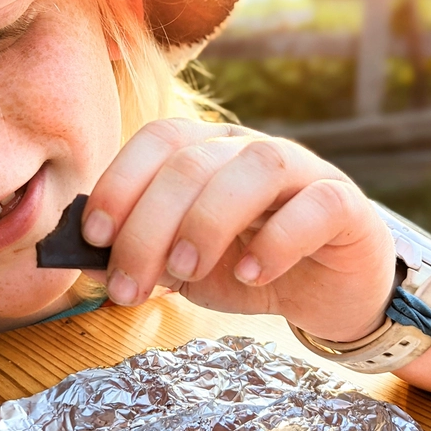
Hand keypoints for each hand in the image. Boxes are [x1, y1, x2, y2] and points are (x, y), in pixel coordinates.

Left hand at [81, 118, 396, 342]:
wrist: (327, 290)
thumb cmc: (249, 268)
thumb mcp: (184, 268)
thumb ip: (143, 258)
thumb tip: (85, 262)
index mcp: (207, 151)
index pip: (159, 140)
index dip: (121, 181)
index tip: (94, 236)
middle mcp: (250, 149)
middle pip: (193, 162)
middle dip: (149, 225)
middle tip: (130, 285)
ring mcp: (303, 171)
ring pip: (256, 167)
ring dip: (208, 222)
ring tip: (185, 272)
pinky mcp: (345, 205)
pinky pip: (316, 205)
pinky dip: (279, 240)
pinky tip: (253, 275)